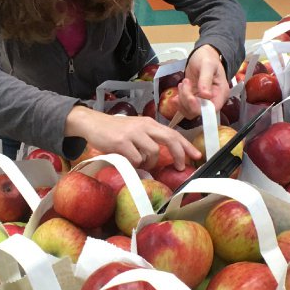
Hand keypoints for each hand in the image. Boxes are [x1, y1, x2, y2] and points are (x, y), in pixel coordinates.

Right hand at [65, 107, 200, 170]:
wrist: (92, 123)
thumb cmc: (115, 130)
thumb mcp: (136, 130)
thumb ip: (149, 139)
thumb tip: (165, 156)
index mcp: (149, 123)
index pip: (173, 133)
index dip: (186, 145)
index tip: (196, 156)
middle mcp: (144, 126)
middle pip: (169, 139)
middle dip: (179, 154)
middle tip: (180, 167)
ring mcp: (133, 133)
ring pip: (153, 152)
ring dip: (149, 162)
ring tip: (140, 162)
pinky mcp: (122, 142)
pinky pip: (136, 158)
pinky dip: (135, 163)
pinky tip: (127, 159)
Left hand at [178, 45, 229, 118]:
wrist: (202, 55)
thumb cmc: (207, 58)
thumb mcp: (207, 65)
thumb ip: (206, 79)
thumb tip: (206, 95)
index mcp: (221, 93)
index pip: (212, 109)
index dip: (200, 108)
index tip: (190, 98)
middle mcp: (213, 100)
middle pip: (198, 111)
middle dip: (187, 99)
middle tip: (186, 83)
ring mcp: (202, 100)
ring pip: (190, 110)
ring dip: (182, 99)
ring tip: (183, 83)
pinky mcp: (194, 98)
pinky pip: (185, 107)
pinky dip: (179, 101)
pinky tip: (178, 91)